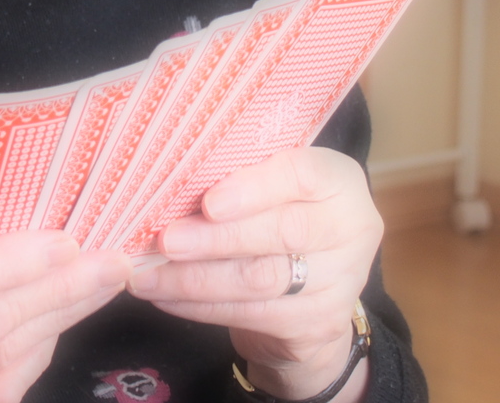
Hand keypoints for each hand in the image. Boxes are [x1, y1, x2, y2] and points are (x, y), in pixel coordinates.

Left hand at [125, 148, 381, 401]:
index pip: (302, 175)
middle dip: (214, 238)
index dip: (254, 188)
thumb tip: (169, 180)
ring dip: (195, 278)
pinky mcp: (318, 324)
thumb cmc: (279, 219)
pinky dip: (201, 307)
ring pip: (260, 280)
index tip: (208, 202)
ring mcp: (340, 282)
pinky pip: (251, 315)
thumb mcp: (274, 188)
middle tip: (164, 241)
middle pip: (280, 233)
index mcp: (339, 181)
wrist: (313, 293)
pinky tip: (167, 298)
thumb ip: (240, 178)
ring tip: (148, 275)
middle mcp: (351, 229)